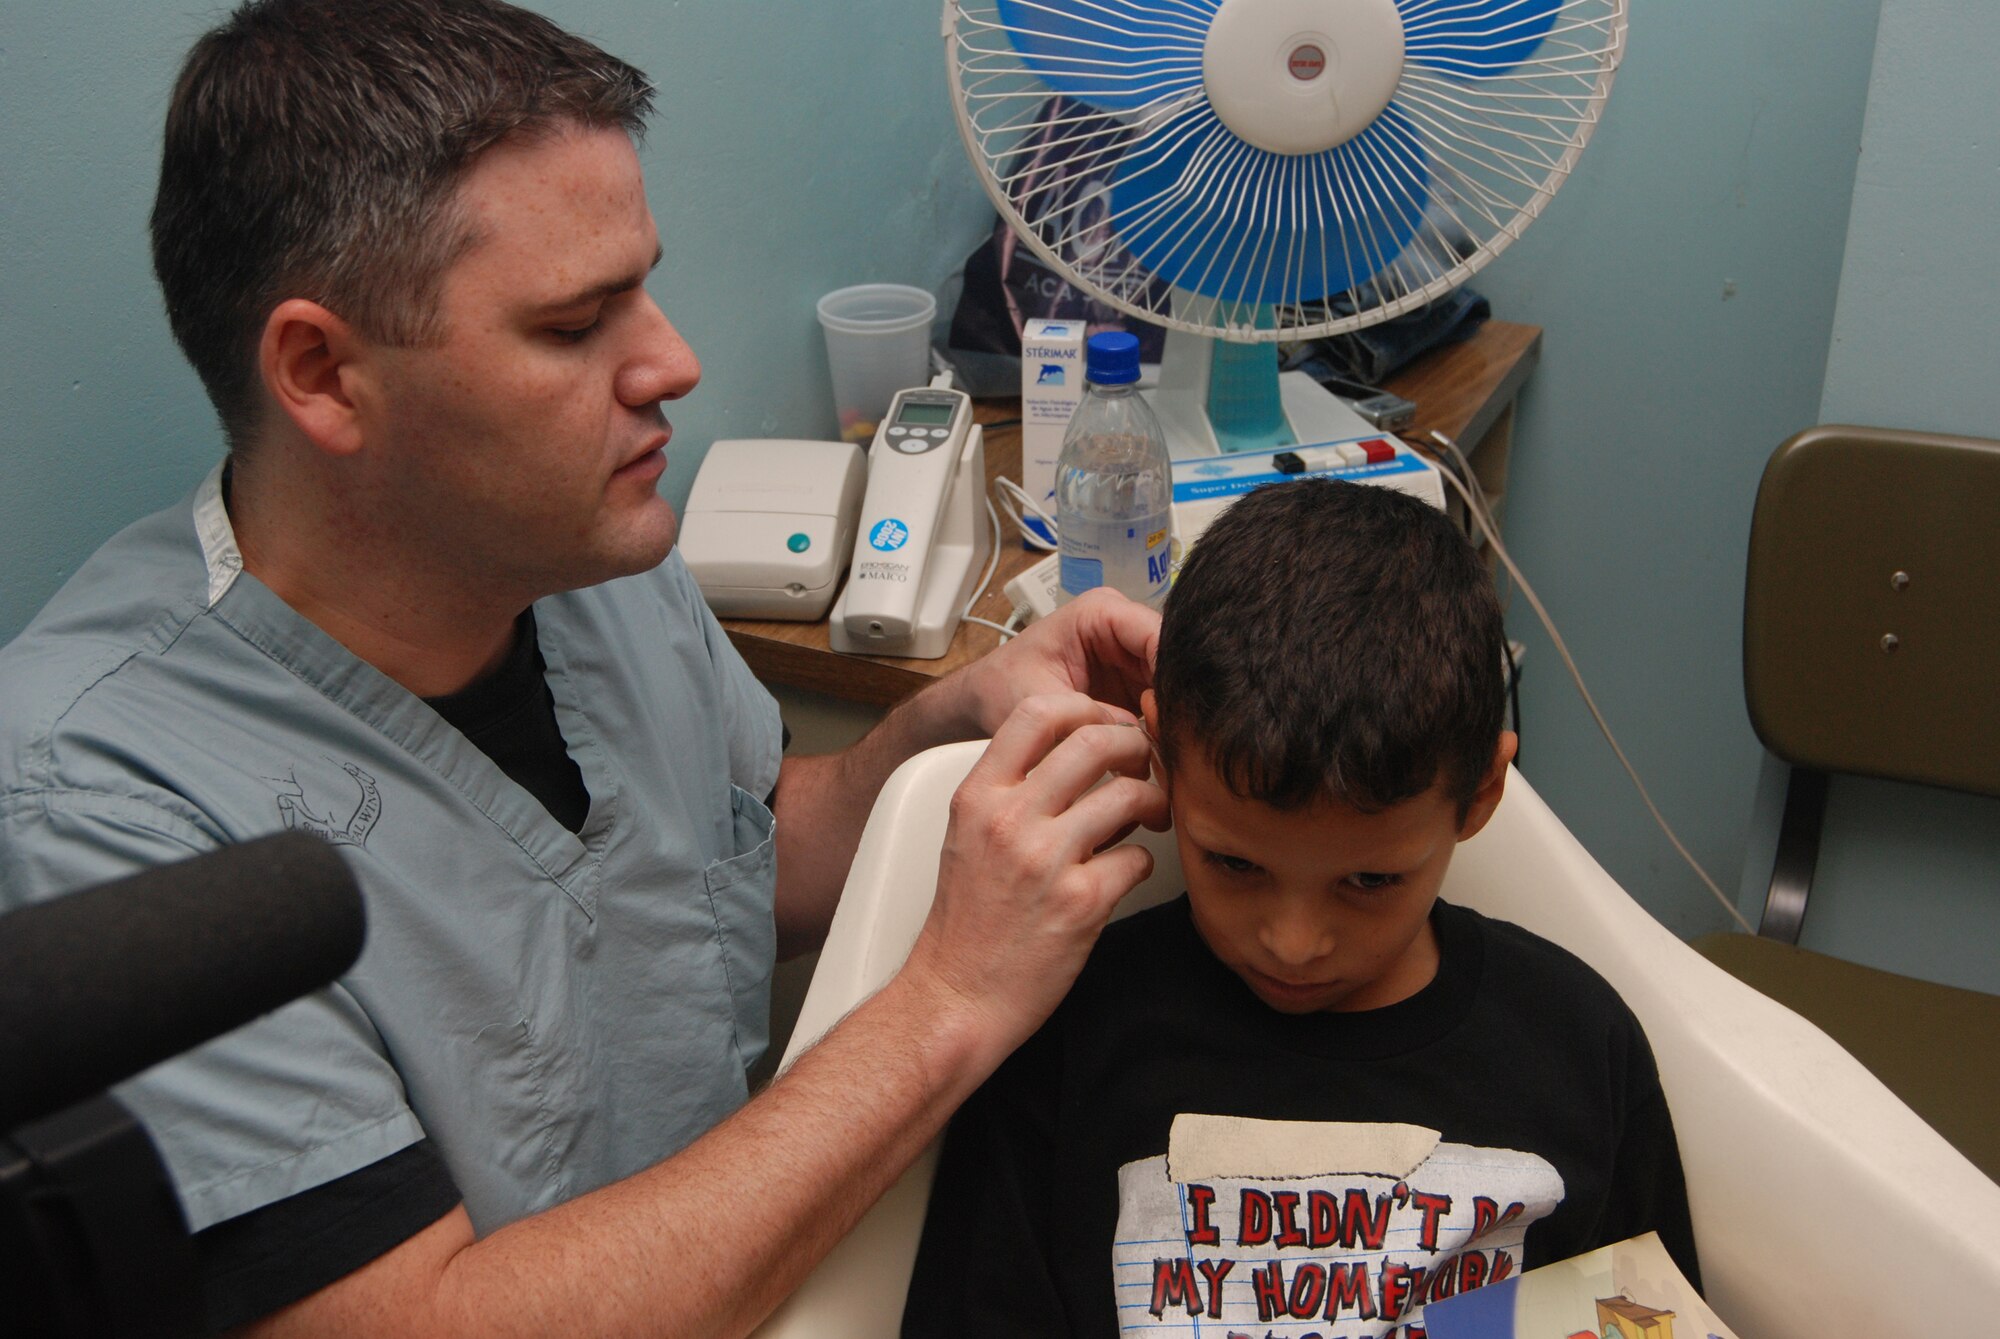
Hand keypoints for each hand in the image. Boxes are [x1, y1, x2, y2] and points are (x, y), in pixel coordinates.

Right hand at [902, 692, 1170, 1060]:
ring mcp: (1046, 860)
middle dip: (1135, 746)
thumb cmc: (964, 926)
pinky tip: (1127, 873)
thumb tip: (1074, 760)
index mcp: (977, 797)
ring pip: (1127, 796)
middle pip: (1095, 742)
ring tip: (1152, 815)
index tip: (1107, 723)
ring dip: (1152, 802)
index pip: (1037, 712)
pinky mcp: (1081, 904)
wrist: (954, 999)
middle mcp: (1009, 820)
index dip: (1086, 708)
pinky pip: (1139, 859)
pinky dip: (1143, 863)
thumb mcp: (967, 839)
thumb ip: (1010, 795)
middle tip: (1147, 762)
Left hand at [959, 588, 1158, 736]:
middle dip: (1178, 699)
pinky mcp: (1136, 681)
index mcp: (1101, 611)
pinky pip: (1164, 701)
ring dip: (1174, 716)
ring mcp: (1132, 654)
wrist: (986, 698)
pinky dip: (1164, 725)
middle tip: (1175, 740)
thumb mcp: (1042, 701)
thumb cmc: (1004, 688)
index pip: (1158, 634)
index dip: (1175, 673)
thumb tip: (1143, 735)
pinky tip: (1160, 748)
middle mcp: (1123, 626)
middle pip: (1176, 659)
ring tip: (1168, 748)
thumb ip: (1090, 714)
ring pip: (1175, 683)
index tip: (1174, 714)